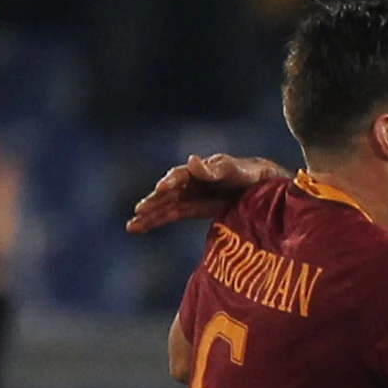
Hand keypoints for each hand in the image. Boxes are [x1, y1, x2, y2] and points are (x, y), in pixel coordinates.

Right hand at [127, 154, 284, 231]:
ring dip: (147, 215)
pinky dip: (152, 221)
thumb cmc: (244, 173)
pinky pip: (166, 215)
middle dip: (153, 201)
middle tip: (140, 210)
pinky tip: (136, 228)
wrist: (255, 185)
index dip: (171, 182)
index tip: (162, 188)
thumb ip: (212, 169)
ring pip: (162, 206)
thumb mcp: (232, 170)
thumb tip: (192, 159)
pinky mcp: (187, 209)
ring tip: (131, 226)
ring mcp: (185, 196)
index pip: (180, 175)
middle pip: (166, 192)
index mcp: (196, 169)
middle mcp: (186, 182)